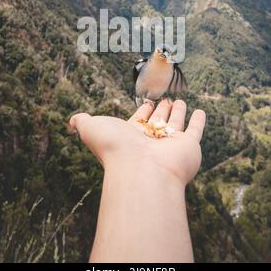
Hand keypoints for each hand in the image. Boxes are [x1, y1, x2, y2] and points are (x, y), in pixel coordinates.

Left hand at [70, 99, 205, 186]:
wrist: (140, 169)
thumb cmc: (115, 150)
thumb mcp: (92, 128)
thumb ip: (82, 122)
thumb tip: (71, 120)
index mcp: (131, 137)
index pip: (138, 121)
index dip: (142, 112)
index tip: (146, 102)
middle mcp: (150, 142)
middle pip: (157, 122)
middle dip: (161, 110)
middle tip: (165, 100)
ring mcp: (170, 144)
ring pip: (175, 124)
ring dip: (178, 112)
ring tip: (180, 101)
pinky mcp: (188, 146)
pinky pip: (195, 131)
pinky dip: (199, 121)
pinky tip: (200, 111)